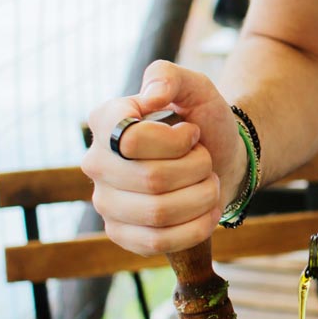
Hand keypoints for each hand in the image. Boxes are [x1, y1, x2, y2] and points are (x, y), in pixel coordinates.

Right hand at [82, 60, 245, 254]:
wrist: (221, 161)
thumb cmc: (203, 123)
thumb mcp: (196, 88)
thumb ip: (170, 77)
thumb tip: (150, 96)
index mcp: (106, 121)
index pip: (133, 140)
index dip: (176, 141)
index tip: (190, 133)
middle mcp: (96, 162)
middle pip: (152, 179)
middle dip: (197, 169)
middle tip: (205, 160)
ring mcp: (105, 201)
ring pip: (158, 213)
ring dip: (201, 197)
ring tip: (207, 184)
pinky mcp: (120, 233)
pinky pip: (157, 242)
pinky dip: (194, 228)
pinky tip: (207, 212)